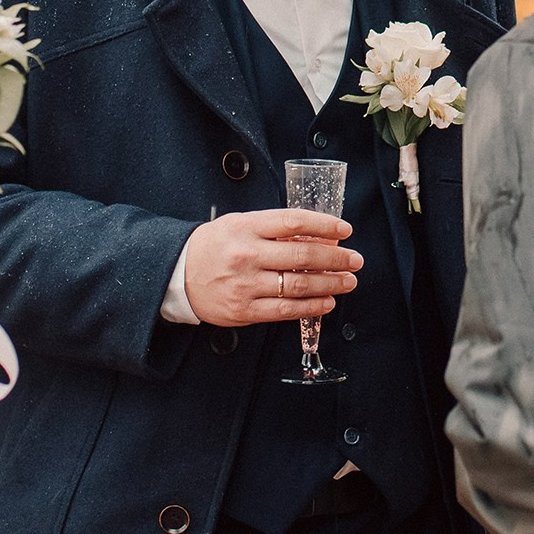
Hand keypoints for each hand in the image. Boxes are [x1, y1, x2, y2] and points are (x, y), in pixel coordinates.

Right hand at [181, 208, 360, 326]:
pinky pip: (285, 310)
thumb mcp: (239, 224)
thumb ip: (274, 228)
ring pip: (298, 285)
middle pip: (303, 256)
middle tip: (355, 260)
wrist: (178, 275)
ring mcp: (246, 284)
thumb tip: (318, 234)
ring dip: (330, 284)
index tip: (345, 229)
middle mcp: (247, 255)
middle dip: (336, 258)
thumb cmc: (215, 246)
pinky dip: (311, 307)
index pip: (294, 222)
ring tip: (348, 281)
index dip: (325, 225)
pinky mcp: (244, 310)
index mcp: (246, 227)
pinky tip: (327, 302)